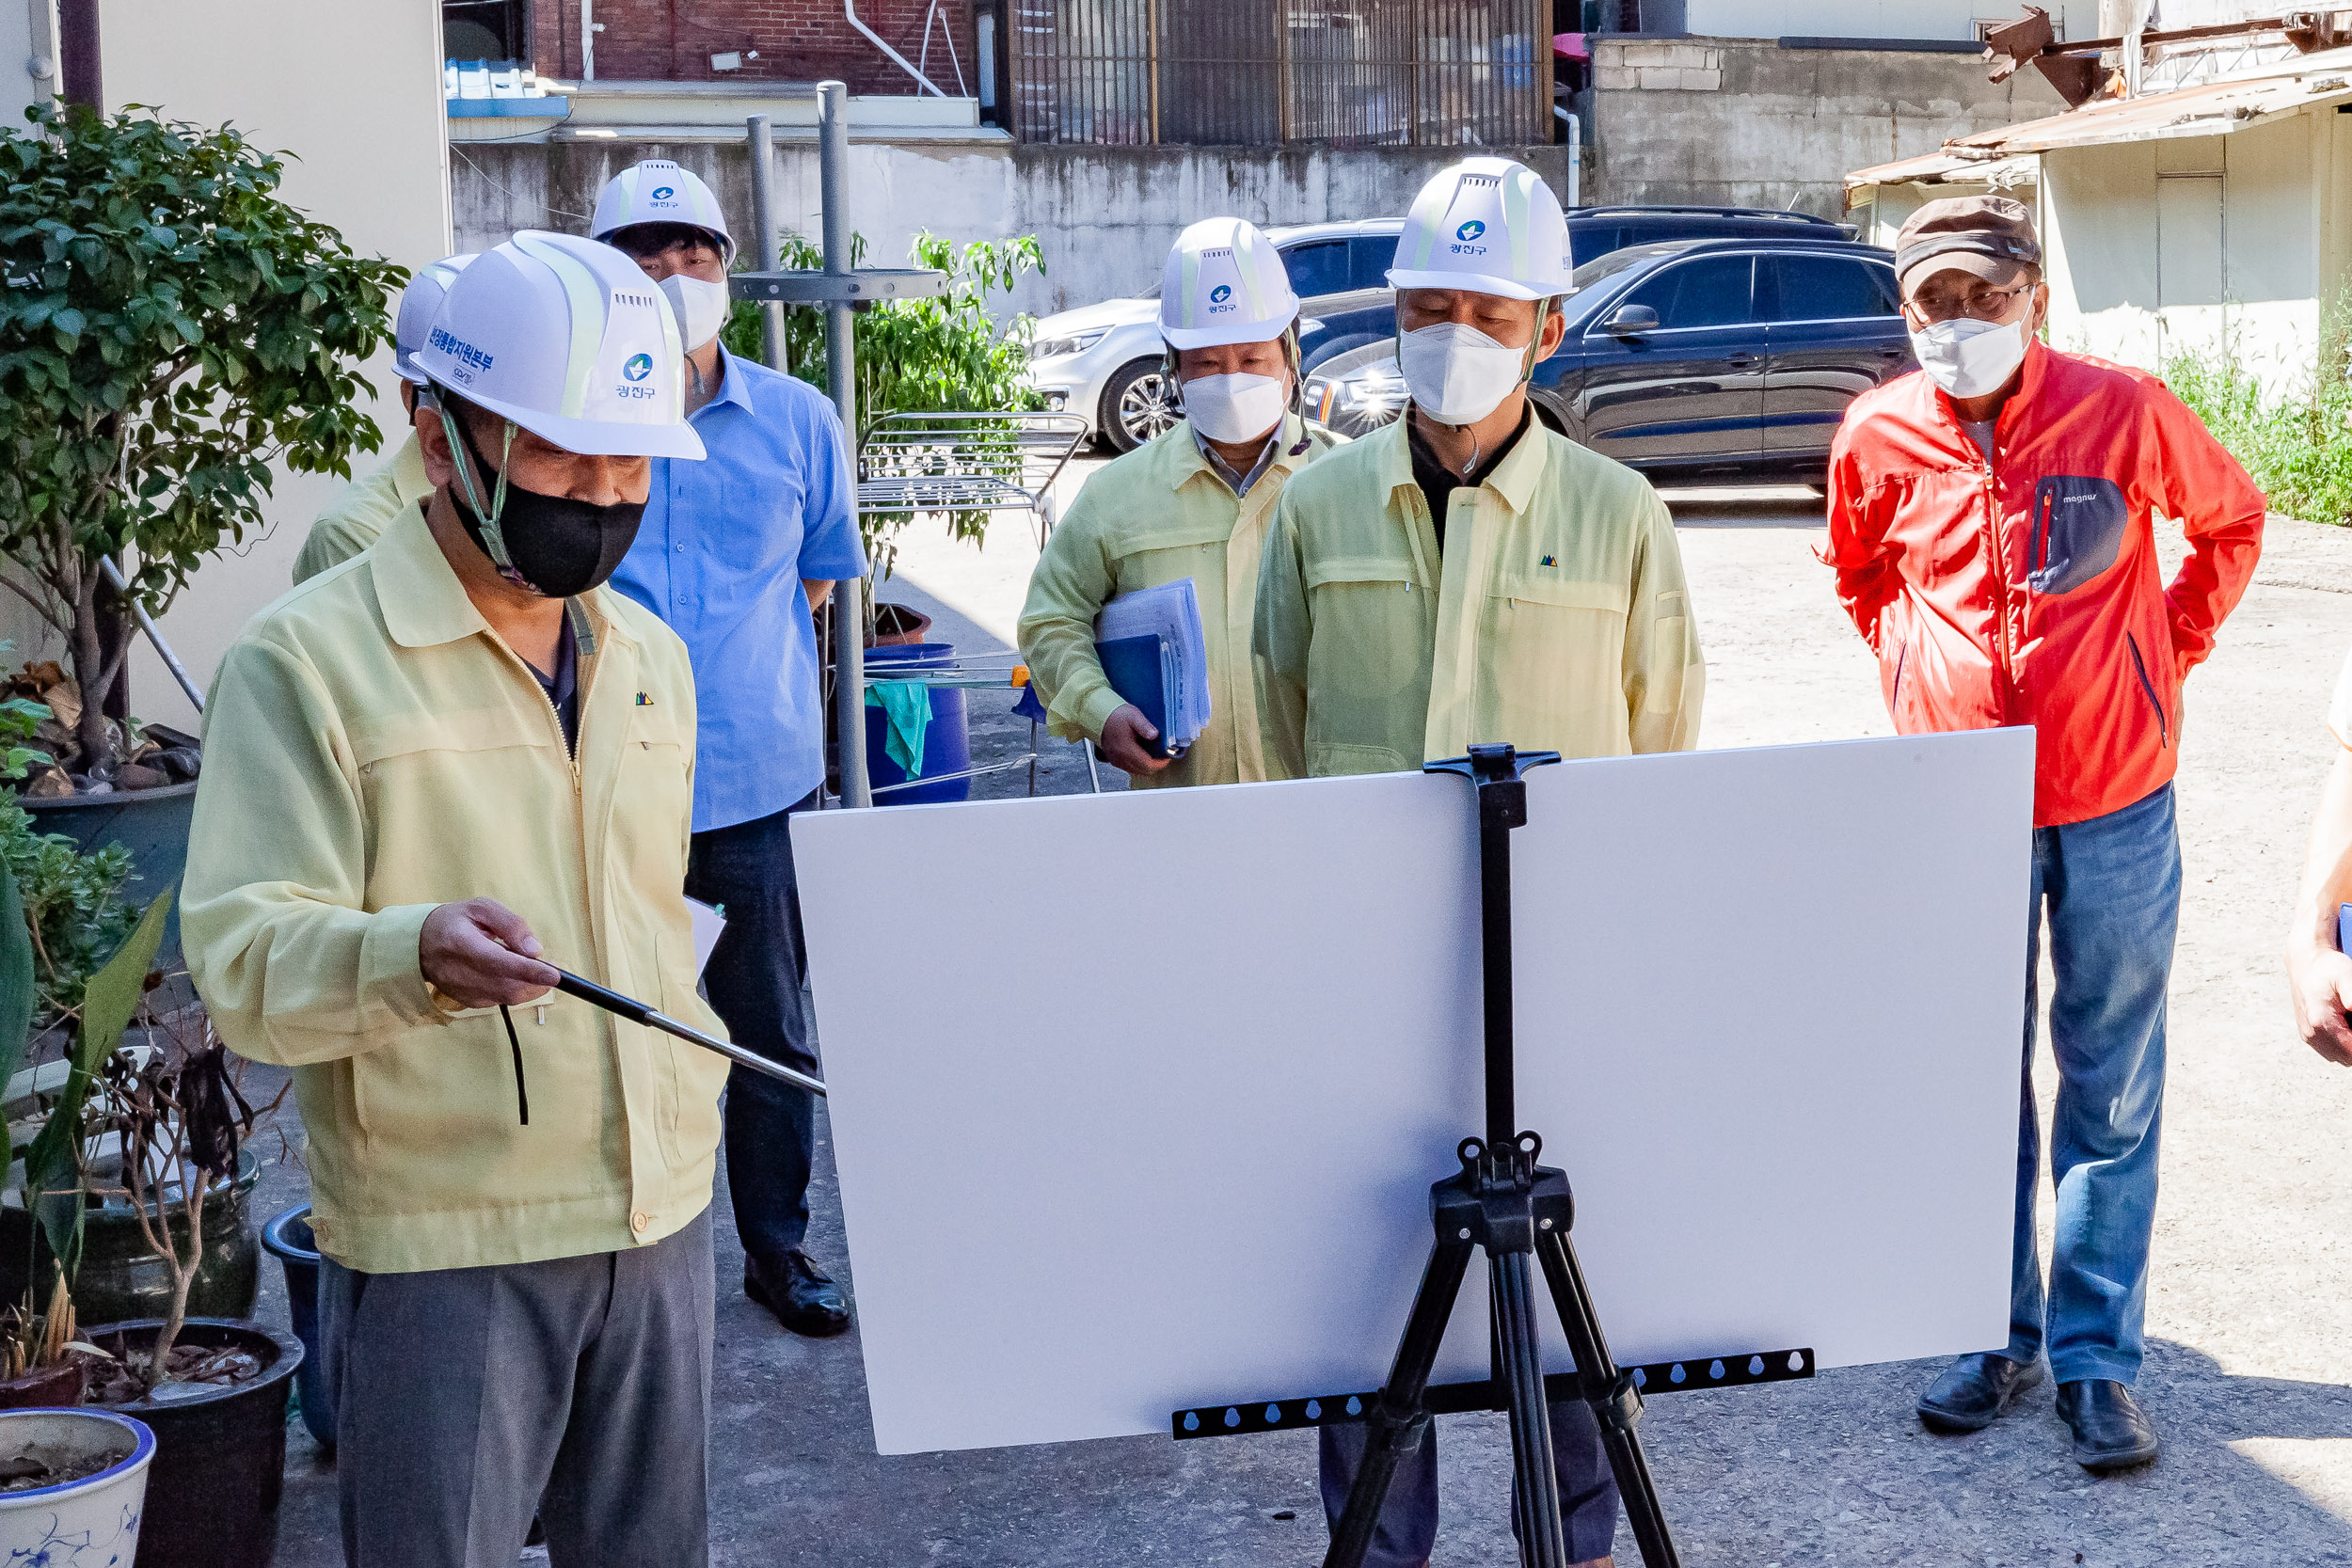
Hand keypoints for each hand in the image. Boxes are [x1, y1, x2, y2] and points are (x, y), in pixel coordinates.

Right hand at [420, 898, 559, 1009]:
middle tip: (548, 967)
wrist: (419, 945)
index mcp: (462, 944)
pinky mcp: (468, 1002)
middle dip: (537, 981)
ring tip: (527, 966)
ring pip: (508, 998)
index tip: (554, 974)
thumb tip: (535, 949)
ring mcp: (463, 992)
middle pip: (508, 987)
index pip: (499, 963)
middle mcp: (460, 973)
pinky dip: (515, 990)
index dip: (529, 971)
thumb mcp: (481, 908)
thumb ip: (510, 924)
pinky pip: (501, 1001)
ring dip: (529, 986)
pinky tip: (511, 975)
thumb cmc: (454, 922)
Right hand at [1097, 704, 1173, 775]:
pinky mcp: (1112, 759)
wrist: (1098, 715)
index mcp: (1126, 749)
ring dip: (1145, 766)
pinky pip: (1128, 768)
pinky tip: (1140, 755)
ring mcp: (1115, 760)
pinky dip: (1137, 765)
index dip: (1160, 763)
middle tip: (1161, 756)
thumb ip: (1145, 726)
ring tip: (1152, 755)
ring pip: (1136, 771)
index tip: (1166, 758)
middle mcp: (1119, 758)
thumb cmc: (1115, 715)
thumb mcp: (1133, 716)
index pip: (1148, 765)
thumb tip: (1154, 735)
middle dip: (1155, 765)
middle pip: (1143, 771)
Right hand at [2287, 942, 2351, 1066]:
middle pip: (2348, 1056)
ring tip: (2349, 1019)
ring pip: (2341, 1057)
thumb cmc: (2328, 968)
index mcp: (2321, 1022)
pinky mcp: (2308, 1035)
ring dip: (2349, 1044)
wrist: (2304, 963)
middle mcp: (2312, 1034)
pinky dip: (2342, 1043)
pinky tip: (2344, 1023)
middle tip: (2351, 1015)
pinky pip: (2332, 1051)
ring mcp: (2308, 1036)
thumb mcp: (2347, 977)